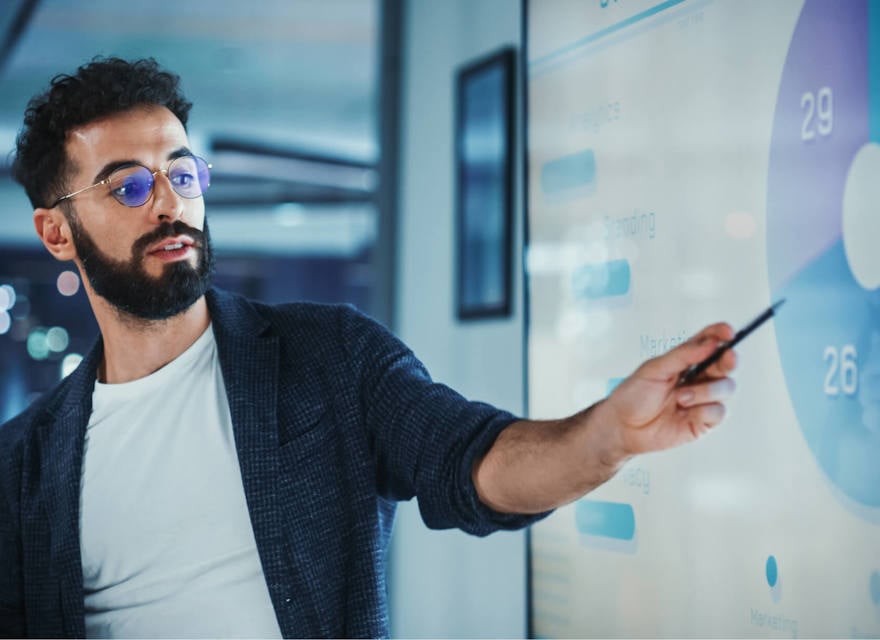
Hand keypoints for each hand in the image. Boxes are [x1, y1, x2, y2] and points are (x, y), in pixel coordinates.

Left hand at [601, 322, 737, 456]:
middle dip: (728, 359)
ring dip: (705, 391)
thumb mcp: (654, 369)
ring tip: (681, 398)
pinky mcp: (703, 421)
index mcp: (684, 361)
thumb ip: (683, 355)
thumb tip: (709, 342)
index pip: (708, 342)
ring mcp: (702, 399)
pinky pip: (719, 411)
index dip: (720, 335)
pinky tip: (685, 412)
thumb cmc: (633, 396)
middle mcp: (697, 378)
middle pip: (725, 364)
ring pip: (726, 387)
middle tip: (727, 357)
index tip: (727, 332)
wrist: (623, 427)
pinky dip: (703, 410)